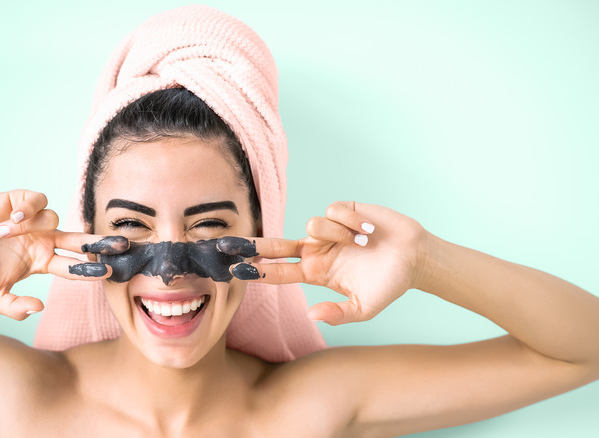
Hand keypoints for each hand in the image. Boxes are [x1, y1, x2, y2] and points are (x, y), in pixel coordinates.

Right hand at [0, 190, 127, 319]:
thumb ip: (16, 308)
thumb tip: (40, 308)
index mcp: (41, 261)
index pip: (73, 266)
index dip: (90, 269)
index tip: (108, 273)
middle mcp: (42, 240)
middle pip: (80, 240)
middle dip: (100, 242)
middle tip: (121, 245)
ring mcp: (33, 221)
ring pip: (54, 219)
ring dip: (31, 227)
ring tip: (3, 232)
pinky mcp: (20, 201)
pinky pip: (38, 201)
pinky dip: (28, 210)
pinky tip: (9, 219)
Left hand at [222, 202, 427, 324]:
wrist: (416, 258)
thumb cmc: (389, 284)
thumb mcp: (364, 308)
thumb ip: (337, 314)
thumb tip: (311, 315)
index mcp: (316, 272)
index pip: (279, 271)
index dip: (257, 270)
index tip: (234, 270)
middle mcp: (316, 249)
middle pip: (276, 244)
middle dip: (252, 244)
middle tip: (225, 244)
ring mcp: (328, 230)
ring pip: (312, 224)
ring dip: (338, 235)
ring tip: (363, 244)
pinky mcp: (343, 211)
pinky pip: (333, 211)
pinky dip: (352, 222)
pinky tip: (368, 230)